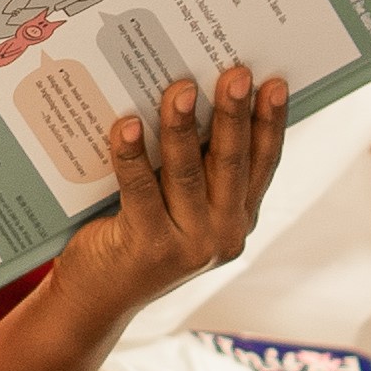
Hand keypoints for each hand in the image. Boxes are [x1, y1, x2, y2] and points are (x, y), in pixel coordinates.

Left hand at [49, 65, 287, 320]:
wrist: (96, 297)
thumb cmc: (137, 235)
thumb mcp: (178, 205)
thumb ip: (195, 167)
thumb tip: (191, 95)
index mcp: (239, 217)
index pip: (263, 162)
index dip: (270, 122)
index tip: (273, 82)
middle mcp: (223, 233)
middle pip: (231, 162)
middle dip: (234, 114)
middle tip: (236, 73)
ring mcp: (188, 245)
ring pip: (187, 173)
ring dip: (183, 128)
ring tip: (181, 90)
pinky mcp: (148, 247)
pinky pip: (139, 190)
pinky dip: (133, 155)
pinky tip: (128, 125)